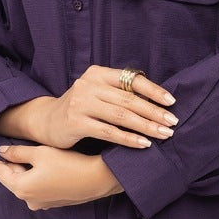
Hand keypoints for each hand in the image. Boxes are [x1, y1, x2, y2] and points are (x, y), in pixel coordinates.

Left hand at [0, 144, 121, 210]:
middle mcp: (28, 200)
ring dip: (23, 169)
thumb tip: (1, 151)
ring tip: (28, 152)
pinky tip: (43, 165)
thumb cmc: (69, 164)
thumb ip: (17, 152)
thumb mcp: (40, 153)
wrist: (97, 179)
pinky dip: (35, 177)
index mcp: (21, 188)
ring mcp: (40, 203)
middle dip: (10, 163)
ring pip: (24, 183)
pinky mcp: (52, 202)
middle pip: (11, 178)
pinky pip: (36, 188)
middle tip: (10, 145)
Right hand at [37, 64, 178, 149]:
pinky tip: (143, 145)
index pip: (132, 80)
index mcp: (98, 73)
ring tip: (163, 135)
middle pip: (129, 99)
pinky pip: (108, 132)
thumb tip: (157, 101)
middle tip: (172, 123)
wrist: (46, 121)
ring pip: (121, 116)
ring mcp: (80, 103)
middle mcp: (89, 85)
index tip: (172, 102)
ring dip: (146, 127)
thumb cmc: (80, 107)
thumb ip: (119, 92)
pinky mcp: (75, 122)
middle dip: (154, 112)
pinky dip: (128, 139)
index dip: (154, 91)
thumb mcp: (97, 92)